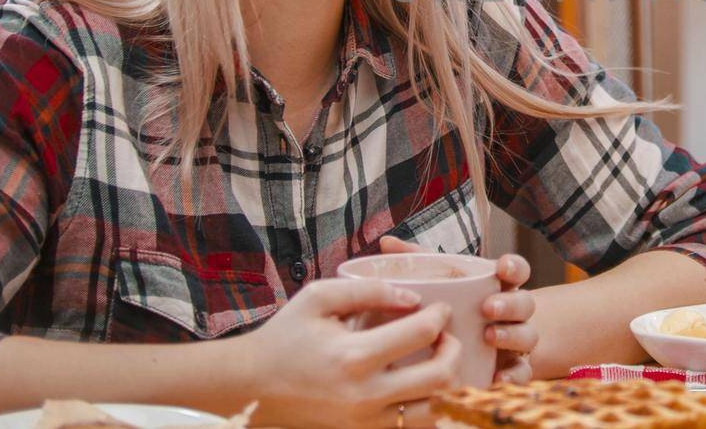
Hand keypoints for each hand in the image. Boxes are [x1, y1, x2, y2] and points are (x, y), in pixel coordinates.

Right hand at [231, 277, 460, 427]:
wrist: (252, 385)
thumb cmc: (284, 336)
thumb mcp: (319, 298)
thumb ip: (369, 290)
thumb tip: (413, 297)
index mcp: (354, 356)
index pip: (422, 332)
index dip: (440, 315)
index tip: (440, 307)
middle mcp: (365, 394)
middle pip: (441, 378)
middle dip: (454, 351)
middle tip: (445, 335)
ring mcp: (366, 420)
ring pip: (434, 411)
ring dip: (446, 384)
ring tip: (436, 361)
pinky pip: (412, 426)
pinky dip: (426, 406)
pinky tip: (420, 384)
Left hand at [377, 236, 537, 382]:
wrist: (474, 347)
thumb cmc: (454, 306)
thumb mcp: (440, 281)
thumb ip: (418, 260)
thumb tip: (386, 243)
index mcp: (499, 285)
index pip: (517, 270)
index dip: (514, 267)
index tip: (501, 267)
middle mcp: (513, 311)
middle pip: (525, 303)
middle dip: (510, 304)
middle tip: (488, 307)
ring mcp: (515, 340)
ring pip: (527, 336)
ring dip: (511, 335)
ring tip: (489, 337)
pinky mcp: (513, 368)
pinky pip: (523, 372)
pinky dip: (513, 376)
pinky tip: (497, 379)